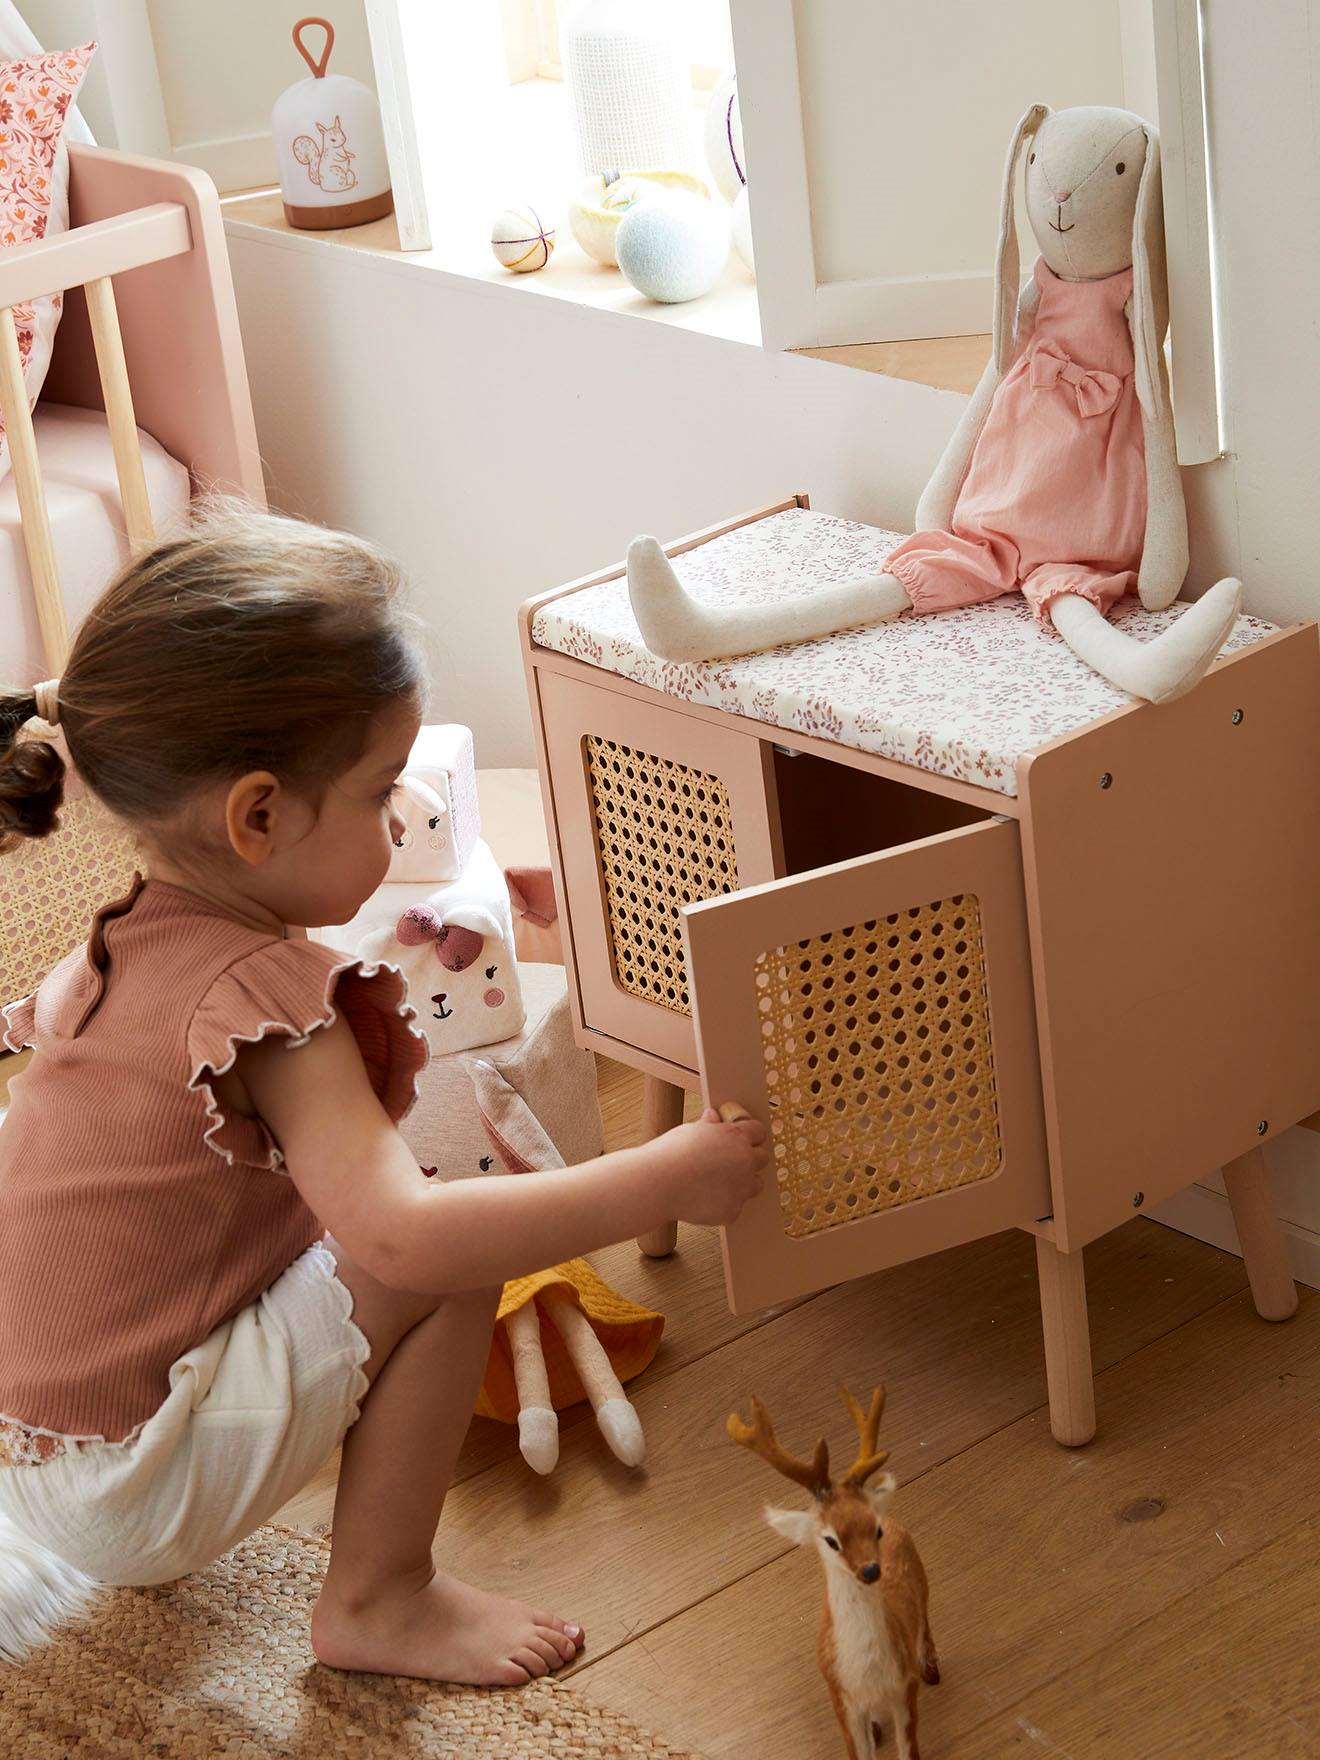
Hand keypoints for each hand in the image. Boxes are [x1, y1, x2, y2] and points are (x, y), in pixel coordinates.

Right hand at [652, 1107, 768, 1227]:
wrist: (657, 1184)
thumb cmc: (670, 1154)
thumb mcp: (690, 1131)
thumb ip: (709, 1126)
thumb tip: (713, 1117)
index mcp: (736, 1137)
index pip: (758, 1131)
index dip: (749, 1135)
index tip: (742, 1140)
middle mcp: (745, 1162)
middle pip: (762, 1158)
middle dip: (748, 1159)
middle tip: (728, 1162)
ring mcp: (741, 1188)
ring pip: (755, 1184)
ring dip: (743, 1183)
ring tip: (718, 1182)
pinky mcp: (733, 1211)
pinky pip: (736, 1206)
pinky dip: (724, 1204)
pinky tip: (704, 1199)